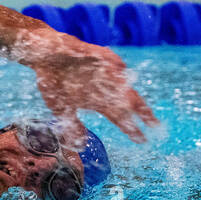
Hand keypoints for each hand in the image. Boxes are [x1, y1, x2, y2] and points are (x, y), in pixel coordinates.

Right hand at [32, 33, 157, 144]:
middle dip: (142, 112)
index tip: (142, 141)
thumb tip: (81, 145)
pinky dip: (114, 62)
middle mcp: (105, 86)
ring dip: (130, 92)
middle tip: (155, 125)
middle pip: (129, 100)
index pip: (120, 117)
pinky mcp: (95, 54)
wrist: (44, 55)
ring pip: (122, 81)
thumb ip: (72, 125)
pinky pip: (107, 57)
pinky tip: (119, 67)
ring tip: (136, 104)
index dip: (130, 128)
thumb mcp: (61, 108)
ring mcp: (103, 70)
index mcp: (99, 101)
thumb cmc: (55, 80)